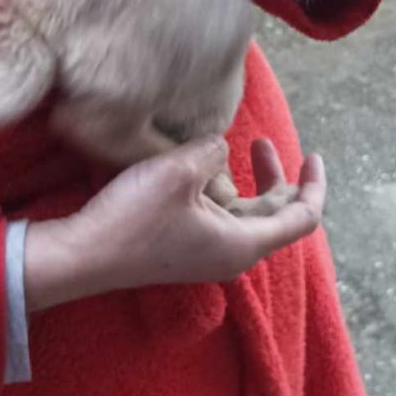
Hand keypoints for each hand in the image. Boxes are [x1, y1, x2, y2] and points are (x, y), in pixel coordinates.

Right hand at [24, 136, 324, 311]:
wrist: (82, 255)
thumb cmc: (134, 217)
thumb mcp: (180, 170)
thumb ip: (213, 151)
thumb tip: (221, 149)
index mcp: (243, 244)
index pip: (302, 218)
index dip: (313, 185)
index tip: (314, 154)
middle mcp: (232, 253)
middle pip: (275, 214)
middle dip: (276, 175)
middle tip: (261, 141)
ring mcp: (208, 252)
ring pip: (246, 214)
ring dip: (248, 180)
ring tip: (234, 145)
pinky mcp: (186, 246)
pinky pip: (222, 216)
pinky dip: (224, 188)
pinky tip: (203, 166)